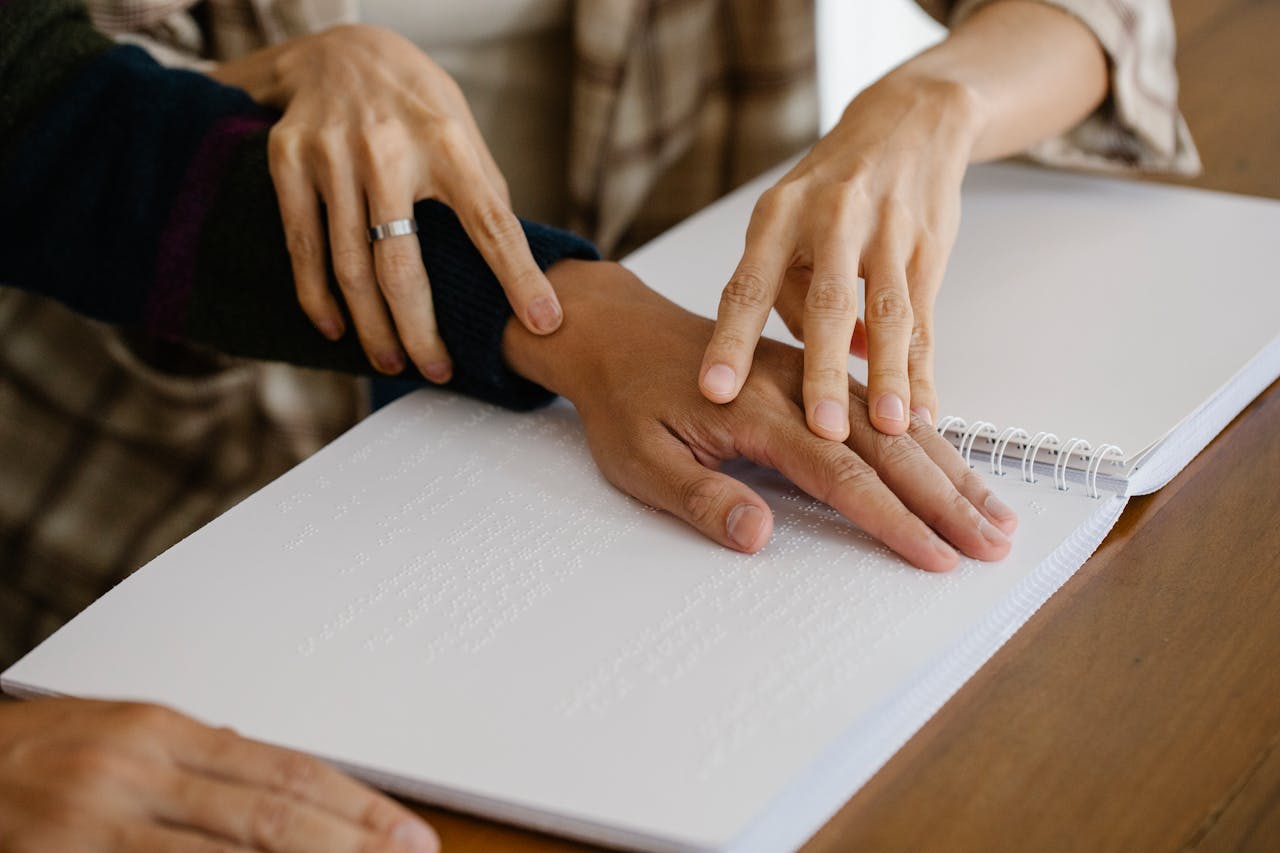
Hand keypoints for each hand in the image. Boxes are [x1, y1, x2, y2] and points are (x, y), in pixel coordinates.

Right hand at [0, 698, 437, 851]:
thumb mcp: (124, 738)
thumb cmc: (33, 755)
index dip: (358, 806)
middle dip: (353, 845)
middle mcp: (139, 773)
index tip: (407, 834)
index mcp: (163, 732)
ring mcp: (100, 826)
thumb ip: (202, 761)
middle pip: (272, 817)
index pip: (289, 771)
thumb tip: (287, 788)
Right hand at [213, 24, 560, 379]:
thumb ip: (482, 192)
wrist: (338, 47)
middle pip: (403, 266)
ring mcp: (332, 155)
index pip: (491, 222)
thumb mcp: (462, 129)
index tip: (543, 323)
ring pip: (350, 267)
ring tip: (392, 361)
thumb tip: (515, 264)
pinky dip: (318, 296)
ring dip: (372, 327)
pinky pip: (303, 246)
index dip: (518, 277)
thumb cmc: (415, 102)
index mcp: (447, 141)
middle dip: (421, 331)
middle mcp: (387, 148)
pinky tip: (335, 328)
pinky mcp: (290, 160)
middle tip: (438, 371)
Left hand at [507, 261, 1016, 570]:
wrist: (613, 329)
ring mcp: (809, 372)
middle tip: (995, 541)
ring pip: (893, 422)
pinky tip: (955, 462)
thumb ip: (699, 498)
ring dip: (948, 468)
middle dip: (945, 498)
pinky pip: (880, 402)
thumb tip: (759, 537)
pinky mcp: (811, 369)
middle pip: (887, 444)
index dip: (891, 518)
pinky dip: (924, 434)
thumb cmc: (623, 399)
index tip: (936, 555)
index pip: (839, 472)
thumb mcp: (637, 459)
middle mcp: (795, 385)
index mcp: (755, 409)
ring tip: (995, 512)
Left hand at [699, 71, 982, 440]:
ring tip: (889, 429)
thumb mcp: (787, 221)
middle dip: (822, 372)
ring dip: (889, 375)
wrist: (910, 120)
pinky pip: (925, 318)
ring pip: (887, 313)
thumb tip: (818, 367)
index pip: (745, 287)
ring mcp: (886, 232)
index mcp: (777, 215)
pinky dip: (923, 368)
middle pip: (825, 304)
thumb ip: (789, 295)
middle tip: (820, 430)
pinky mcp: (930, 247)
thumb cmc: (831, 188)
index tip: (713, 390)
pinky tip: (921, 410)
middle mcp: (830, 218)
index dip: (730, 342)